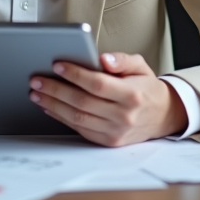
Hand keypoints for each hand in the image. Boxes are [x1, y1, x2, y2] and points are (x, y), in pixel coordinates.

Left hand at [28, 52, 187, 146]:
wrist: (162, 116)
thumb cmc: (146, 88)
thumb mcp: (140, 66)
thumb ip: (121, 59)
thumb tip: (103, 58)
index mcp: (132, 95)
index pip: (98, 84)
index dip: (75, 74)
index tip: (57, 65)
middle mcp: (124, 116)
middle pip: (82, 102)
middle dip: (55, 90)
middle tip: (37, 80)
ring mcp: (115, 132)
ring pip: (77, 118)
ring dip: (53, 105)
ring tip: (37, 93)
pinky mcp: (108, 142)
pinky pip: (79, 129)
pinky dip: (61, 117)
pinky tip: (50, 107)